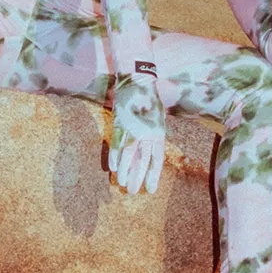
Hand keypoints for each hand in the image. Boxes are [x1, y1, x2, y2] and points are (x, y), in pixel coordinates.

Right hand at [108, 72, 165, 194]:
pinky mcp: (120, 123)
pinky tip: (113, 169)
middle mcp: (146, 133)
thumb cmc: (150, 100)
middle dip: (137, 178)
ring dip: (125, 171)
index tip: (150, 190)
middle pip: (142, 161)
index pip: (156, 160)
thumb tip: (150, 154)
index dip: (153, 176)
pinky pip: (117, 144)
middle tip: (132, 192)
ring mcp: (132, 129)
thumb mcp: (158, 119)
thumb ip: (155, 136)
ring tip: (122, 184)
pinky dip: (115, 157)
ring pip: (128, 155)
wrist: (137, 80)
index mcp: (158, 133)